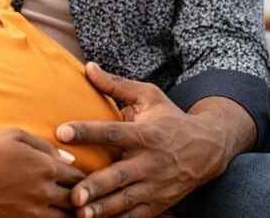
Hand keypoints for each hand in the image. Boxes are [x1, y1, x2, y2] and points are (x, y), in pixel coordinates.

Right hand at [0, 128, 85, 216]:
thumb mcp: (14, 136)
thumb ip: (45, 146)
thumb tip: (69, 159)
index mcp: (45, 166)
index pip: (79, 176)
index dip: (82, 177)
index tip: (79, 177)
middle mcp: (43, 191)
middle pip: (77, 199)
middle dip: (81, 196)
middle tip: (80, 194)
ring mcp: (32, 211)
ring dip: (71, 212)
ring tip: (68, 207)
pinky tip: (50, 213)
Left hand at [56, 63, 247, 217]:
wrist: (208, 149)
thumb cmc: (171, 119)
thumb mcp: (149, 96)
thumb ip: (116, 85)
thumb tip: (88, 67)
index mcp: (145, 133)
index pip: (112, 132)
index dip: (86, 131)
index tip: (61, 131)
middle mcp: (150, 162)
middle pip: (119, 175)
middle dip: (96, 186)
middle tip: (73, 194)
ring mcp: (155, 186)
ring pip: (125, 201)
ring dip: (103, 209)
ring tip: (80, 214)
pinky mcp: (158, 204)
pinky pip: (135, 216)